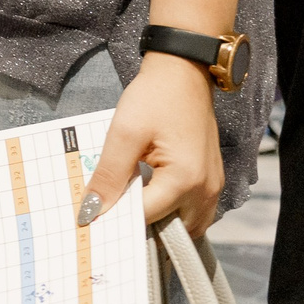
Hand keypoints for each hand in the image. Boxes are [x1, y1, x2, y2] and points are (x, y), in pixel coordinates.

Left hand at [80, 53, 224, 235]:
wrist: (184, 73)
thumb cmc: (155, 97)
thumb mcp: (124, 133)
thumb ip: (109, 175)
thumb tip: (91, 210)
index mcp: (185, 180)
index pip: (146, 218)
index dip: (116, 220)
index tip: (90, 217)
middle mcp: (206, 191)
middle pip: (171, 230)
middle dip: (140, 229)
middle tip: (108, 220)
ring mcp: (213, 187)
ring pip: (185, 226)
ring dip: (158, 224)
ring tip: (125, 211)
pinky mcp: (211, 180)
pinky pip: (193, 212)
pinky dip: (171, 213)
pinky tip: (145, 199)